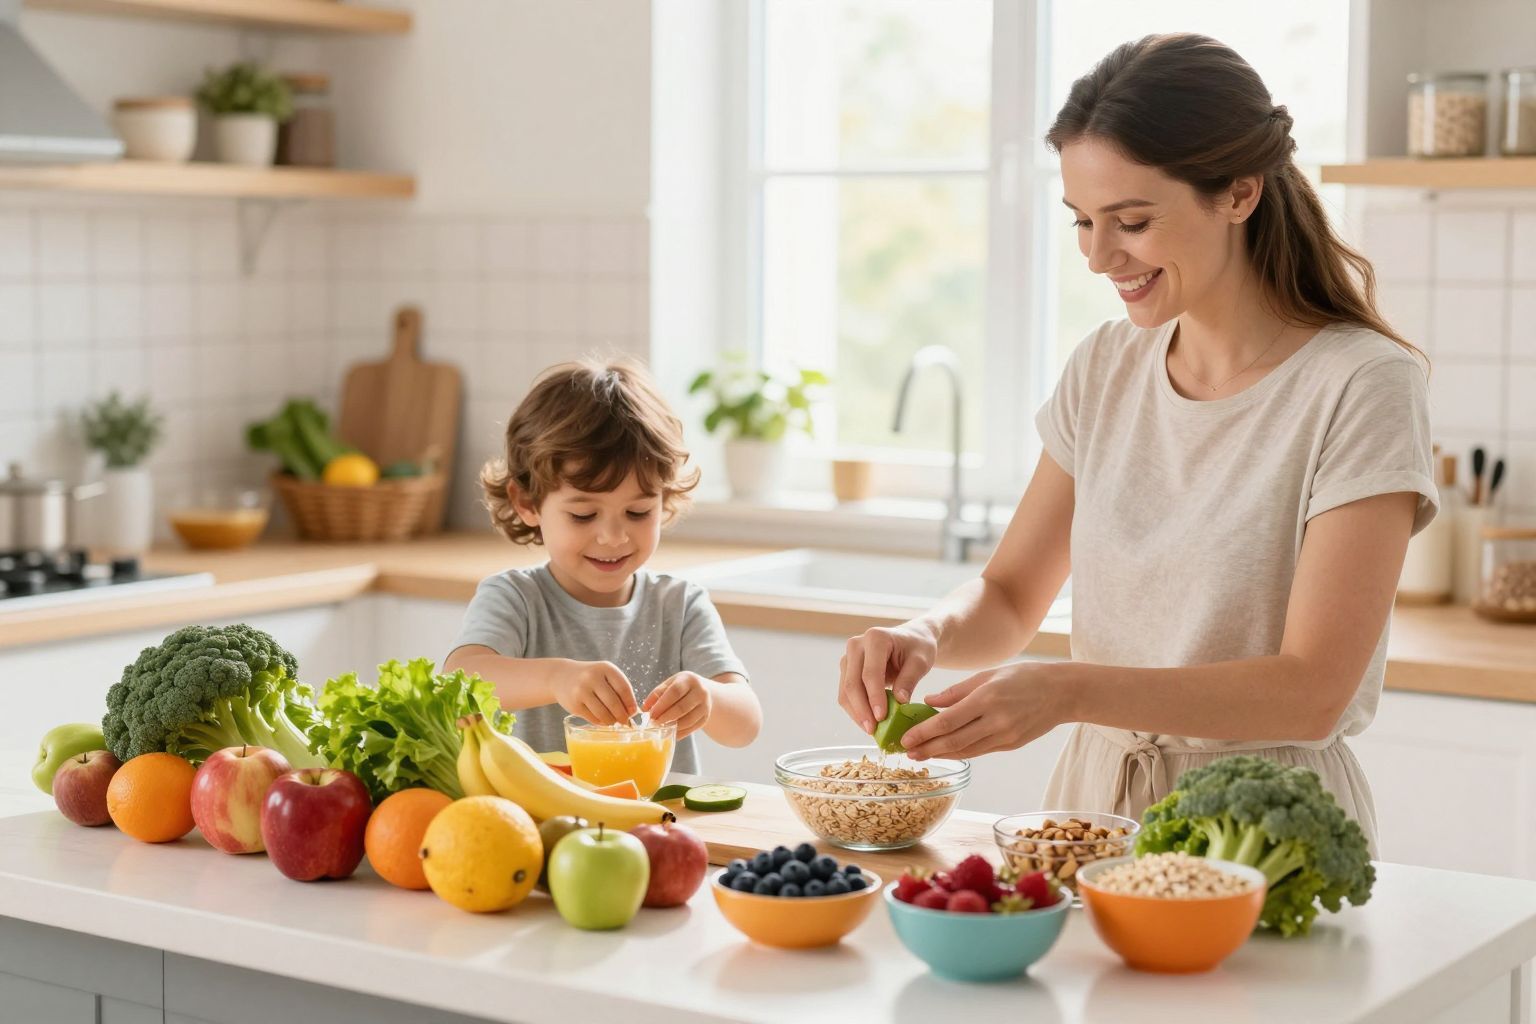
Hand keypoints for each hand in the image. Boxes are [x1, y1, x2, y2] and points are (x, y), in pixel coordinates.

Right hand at [551, 660, 637, 724]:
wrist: (562, 676)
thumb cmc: (591, 677)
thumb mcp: (605, 675)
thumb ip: (619, 688)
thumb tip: (632, 712)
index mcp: (605, 668)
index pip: (623, 688)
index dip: (630, 703)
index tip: (633, 712)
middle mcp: (592, 678)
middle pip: (613, 702)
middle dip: (622, 715)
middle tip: (625, 721)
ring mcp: (581, 691)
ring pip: (603, 713)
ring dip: (612, 721)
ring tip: (614, 722)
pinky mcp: (574, 704)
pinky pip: (592, 718)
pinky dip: (600, 722)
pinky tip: (603, 720)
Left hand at [643, 672, 711, 738]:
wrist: (703, 691)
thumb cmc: (681, 687)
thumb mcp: (670, 684)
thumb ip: (657, 694)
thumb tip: (644, 708)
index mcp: (689, 680)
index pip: (675, 692)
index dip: (662, 704)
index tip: (651, 714)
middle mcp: (701, 692)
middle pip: (682, 707)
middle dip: (666, 717)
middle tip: (654, 723)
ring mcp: (706, 706)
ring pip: (688, 720)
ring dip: (673, 727)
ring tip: (661, 729)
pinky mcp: (706, 718)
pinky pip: (692, 728)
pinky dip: (680, 732)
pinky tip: (670, 733)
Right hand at [839, 621, 939, 733]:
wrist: (910, 638)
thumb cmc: (917, 647)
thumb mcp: (921, 661)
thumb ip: (909, 679)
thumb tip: (900, 702)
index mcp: (875, 638)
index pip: (871, 673)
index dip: (874, 697)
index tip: (882, 717)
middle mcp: (856, 645)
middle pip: (852, 683)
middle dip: (861, 709)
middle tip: (873, 730)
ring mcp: (848, 657)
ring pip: (845, 690)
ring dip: (856, 712)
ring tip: (870, 730)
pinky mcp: (847, 668)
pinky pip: (846, 692)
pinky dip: (855, 709)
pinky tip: (867, 721)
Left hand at [900, 662, 1070, 760]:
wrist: (1062, 693)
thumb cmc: (1024, 677)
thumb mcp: (989, 675)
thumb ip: (957, 691)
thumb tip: (929, 701)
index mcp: (987, 698)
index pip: (948, 721)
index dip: (925, 732)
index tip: (906, 738)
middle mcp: (996, 720)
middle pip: (954, 740)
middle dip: (927, 748)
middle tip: (907, 752)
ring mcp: (1005, 736)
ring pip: (966, 750)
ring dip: (941, 754)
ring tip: (920, 755)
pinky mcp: (1011, 745)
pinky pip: (980, 751)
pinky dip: (960, 752)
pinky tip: (946, 751)